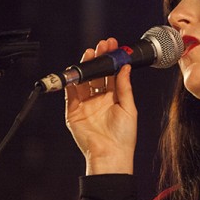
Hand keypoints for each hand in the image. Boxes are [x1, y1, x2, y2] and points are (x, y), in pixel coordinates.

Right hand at [65, 38, 136, 174]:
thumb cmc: (124, 136)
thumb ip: (125, 87)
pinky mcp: (73, 112)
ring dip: (86, 67)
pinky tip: (77, 70)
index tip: (114, 47)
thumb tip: (125, 67)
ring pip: (84, 81)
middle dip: (99, 59)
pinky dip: (72, 82)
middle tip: (102, 45)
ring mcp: (85, 105)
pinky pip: (71, 94)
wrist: (110, 154)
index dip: (112, 61)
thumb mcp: (128, 107)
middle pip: (97, 75)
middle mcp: (99, 99)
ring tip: (90, 52)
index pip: (111, 74)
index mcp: (114, 98)